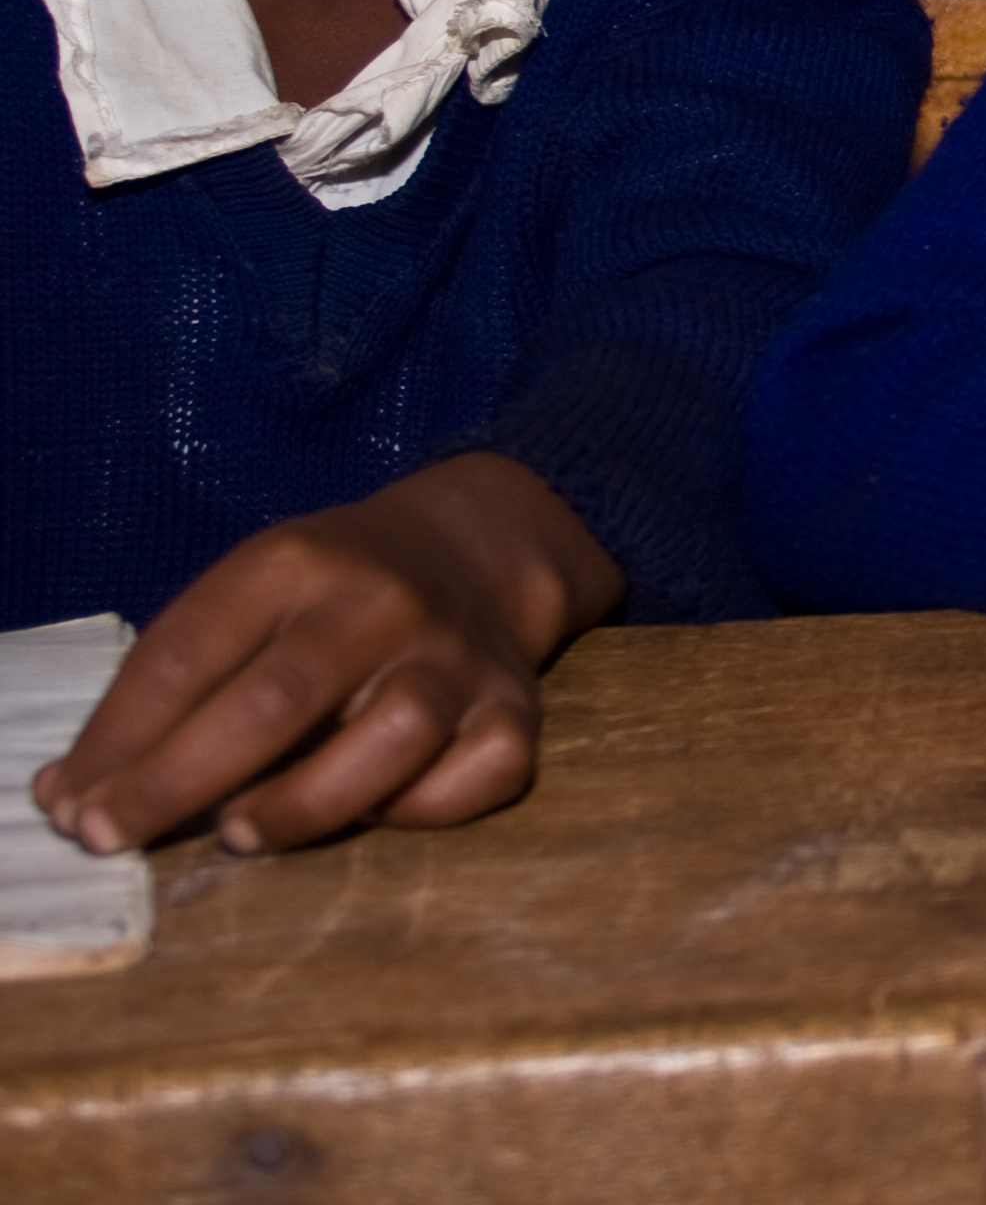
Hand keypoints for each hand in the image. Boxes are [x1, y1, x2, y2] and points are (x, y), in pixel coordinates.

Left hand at [32, 453, 622, 854]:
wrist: (479, 546)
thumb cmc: (333, 589)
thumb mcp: (250, 592)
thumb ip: (170, 682)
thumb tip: (72, 792)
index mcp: (298, 562)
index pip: (188, 655)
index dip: (120, 742)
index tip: (73, 809)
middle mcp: (382, 603)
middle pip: (277, 700)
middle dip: (178, 782)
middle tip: (116, 836)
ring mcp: (456, 657)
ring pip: (394, 735)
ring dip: (305, 801)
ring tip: (243, 832)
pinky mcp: (516, 707)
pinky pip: (485, 771)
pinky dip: (430, 807)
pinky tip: (379, 811)